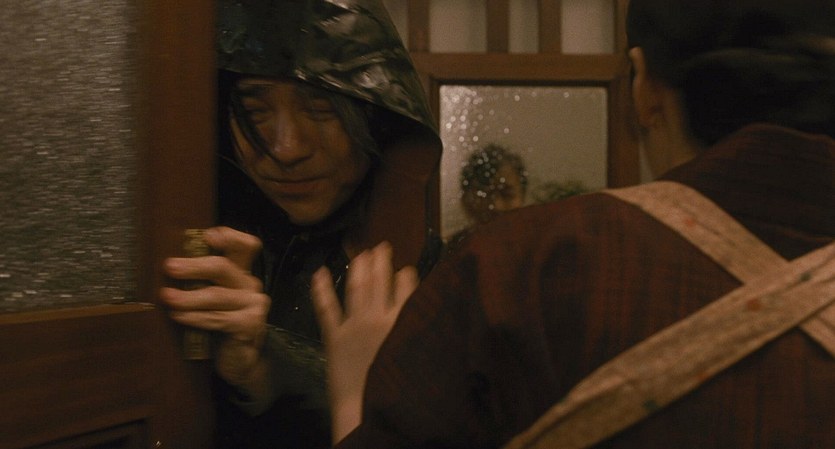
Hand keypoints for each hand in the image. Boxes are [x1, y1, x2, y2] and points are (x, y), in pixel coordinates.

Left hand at [160, 226, 270, 390]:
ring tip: (167, 297)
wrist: (240, 361)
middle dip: (194, 266)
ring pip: (217, 295)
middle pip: (223, 267)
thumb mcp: (213, 300)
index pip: (246, 245)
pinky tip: (178, 316)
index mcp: (241, 273)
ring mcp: (253, 305)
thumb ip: (203, 281)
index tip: (207, 236)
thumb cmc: (220, 326)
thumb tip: (171, 265)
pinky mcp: (250, 325)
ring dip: (188, 296)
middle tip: (169, 267)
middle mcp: (250, 284)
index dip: (230, 237)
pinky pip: (217, 319)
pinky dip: (195, 317)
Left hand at [311, 241, 418, 442]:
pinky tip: (319, 271)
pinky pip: (326, 308)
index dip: (407, 276)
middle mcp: (378, 318)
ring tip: (360, 253)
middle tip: (381, 246)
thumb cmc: (401, 388)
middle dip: (381, 261)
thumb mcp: (424, 358)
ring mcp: (354, 325)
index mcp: (402, 323)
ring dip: (358, 267)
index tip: (406, 268)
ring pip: (356, 288)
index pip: (407, 290)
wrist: (369, 410)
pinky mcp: (334, 337)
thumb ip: (425, 331)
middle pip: (380, 281)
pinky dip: (321, 289)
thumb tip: (433, 313)